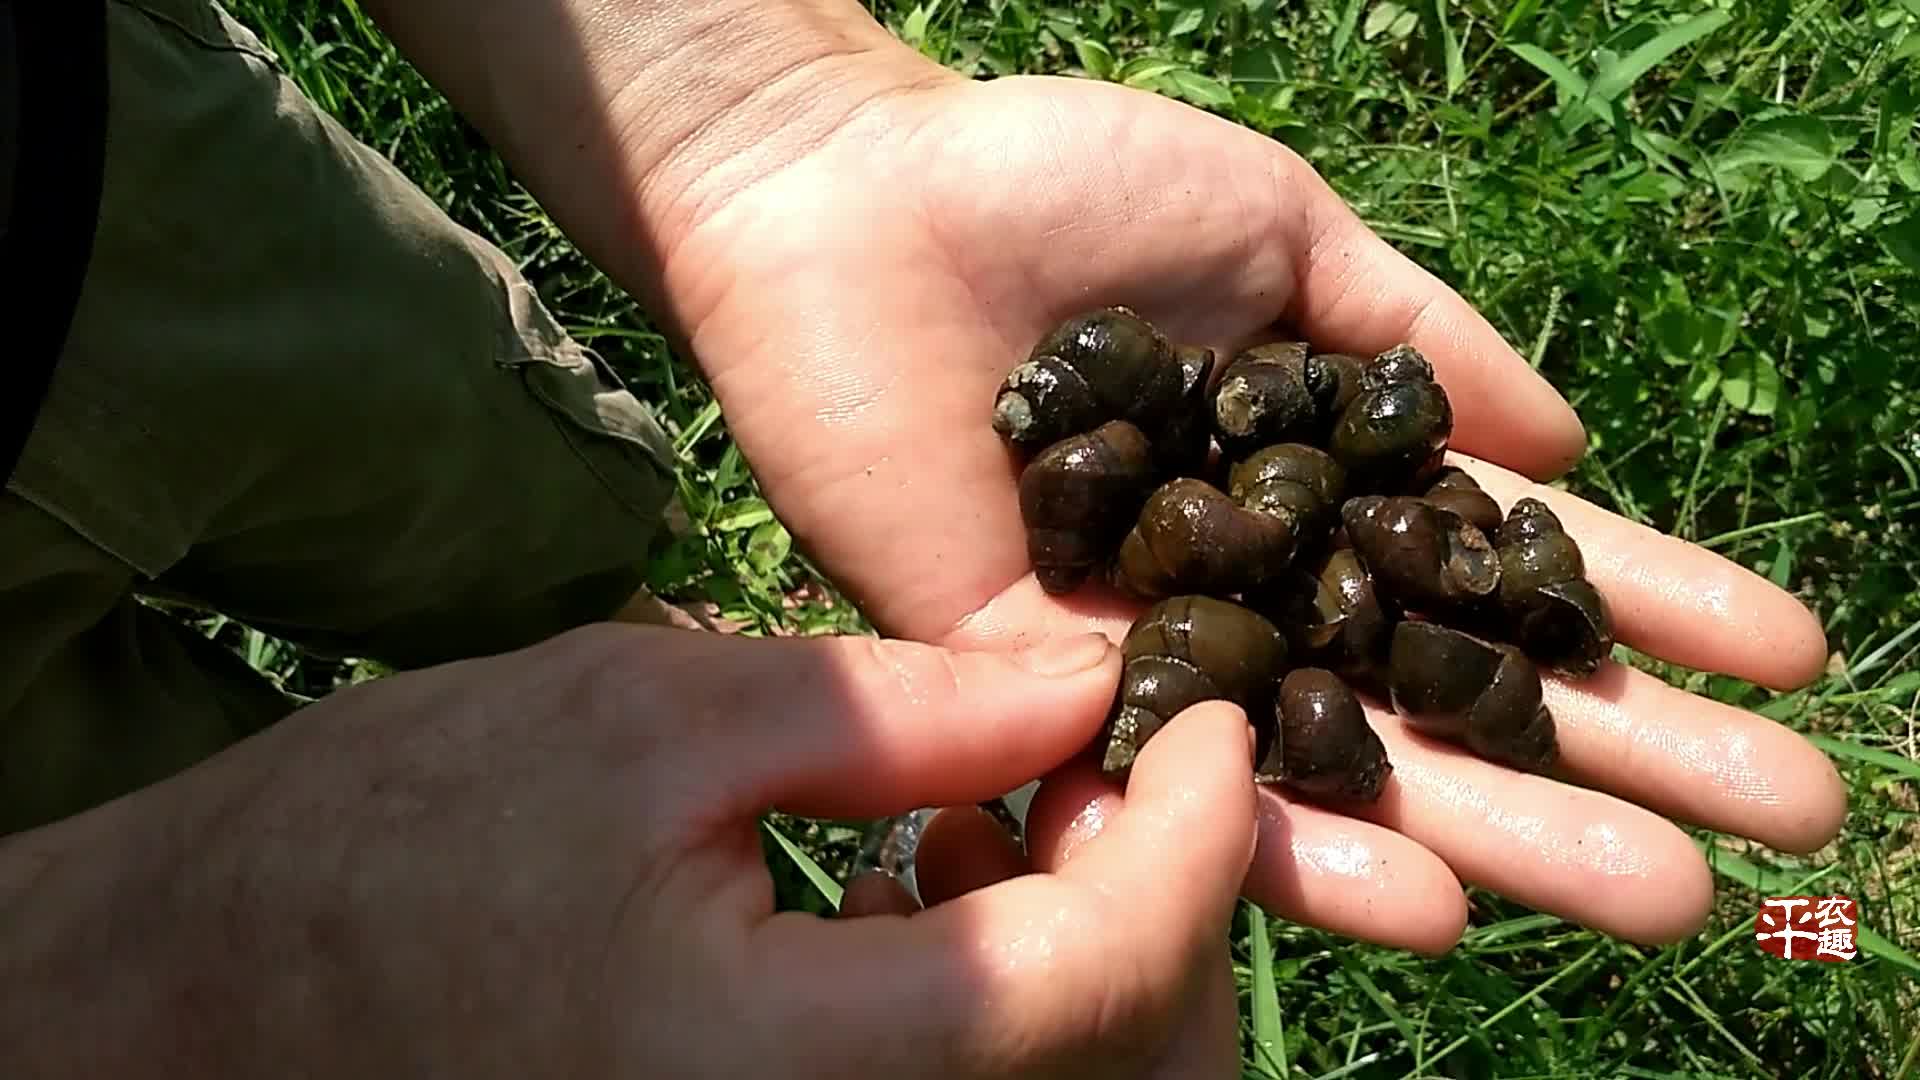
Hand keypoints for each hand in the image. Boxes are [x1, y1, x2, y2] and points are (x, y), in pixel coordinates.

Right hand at [7, 625, 1260, 1076]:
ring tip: (1013, 801)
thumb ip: (894, 710)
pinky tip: (946, 873)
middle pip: (1118, 1071)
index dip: (1192, 839)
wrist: (228, 992)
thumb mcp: (646, 718)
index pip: (1094, 982)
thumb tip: (1084, 675)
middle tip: (1110, 753)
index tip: (1209, 713)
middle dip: (1162, 903)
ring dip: (1098, 948)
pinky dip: (1012, 990)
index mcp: (794, 1071)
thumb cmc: (396, 841)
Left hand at [642, 66, 1846, 948]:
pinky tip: (1435, 901)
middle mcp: (1256, 585)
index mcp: (1319, 477)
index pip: (1502, 561)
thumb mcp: (1280, 229)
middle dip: (1618, 754)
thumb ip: (1419, 337)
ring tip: (1667, 895)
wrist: (851, 201)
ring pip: (1345, 771)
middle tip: (1781, 819)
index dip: (1645, 606)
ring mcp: (1155, 648)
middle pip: (1451, 692)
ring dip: (1510, 838)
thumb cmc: (1058, 186)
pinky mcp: (1035, 688)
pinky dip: (1298, 850)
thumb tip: (1575, 435)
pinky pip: (1179, 791)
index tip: (1785, 656)